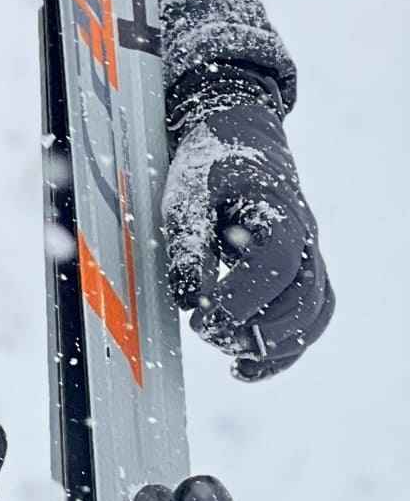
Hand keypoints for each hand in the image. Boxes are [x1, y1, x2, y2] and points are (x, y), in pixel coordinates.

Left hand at [163, 101, 333, 380]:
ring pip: (313, 315)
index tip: (202, 314)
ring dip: (276, 346)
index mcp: (278, 209)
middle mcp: (304, 237)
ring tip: (230, 359)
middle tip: (207, 332)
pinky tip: (243, 367)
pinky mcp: (298, 273)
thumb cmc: (211, 161)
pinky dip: (282, 349)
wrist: (238, 133)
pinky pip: (306, 319)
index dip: (244, 295)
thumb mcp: (187, 190)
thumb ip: (187, 240)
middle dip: (260, 328)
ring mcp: (307, 256)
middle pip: (306, 298)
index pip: (277, 264)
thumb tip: (189, 298)